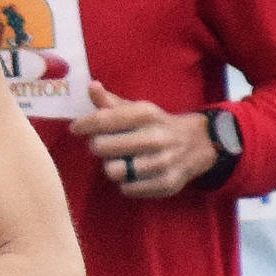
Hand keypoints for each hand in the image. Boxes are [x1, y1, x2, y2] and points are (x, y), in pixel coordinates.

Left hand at [68, 80, 222, 197]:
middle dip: (96, 146)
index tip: (76, 128)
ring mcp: (162, 163)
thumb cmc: (158, 125)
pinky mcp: (166, 184)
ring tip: (118, 161)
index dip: (83, 125)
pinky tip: (131, 174)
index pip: (103, 119)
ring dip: (110, 166)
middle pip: (102, 147)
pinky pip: (128, 189)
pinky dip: (125, 182)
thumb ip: (111, 102)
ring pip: (113, 171)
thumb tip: (91, 86)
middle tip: (101, 146)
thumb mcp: (138, 109)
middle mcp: (155, 137)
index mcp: (146, 114)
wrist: (198, 144)